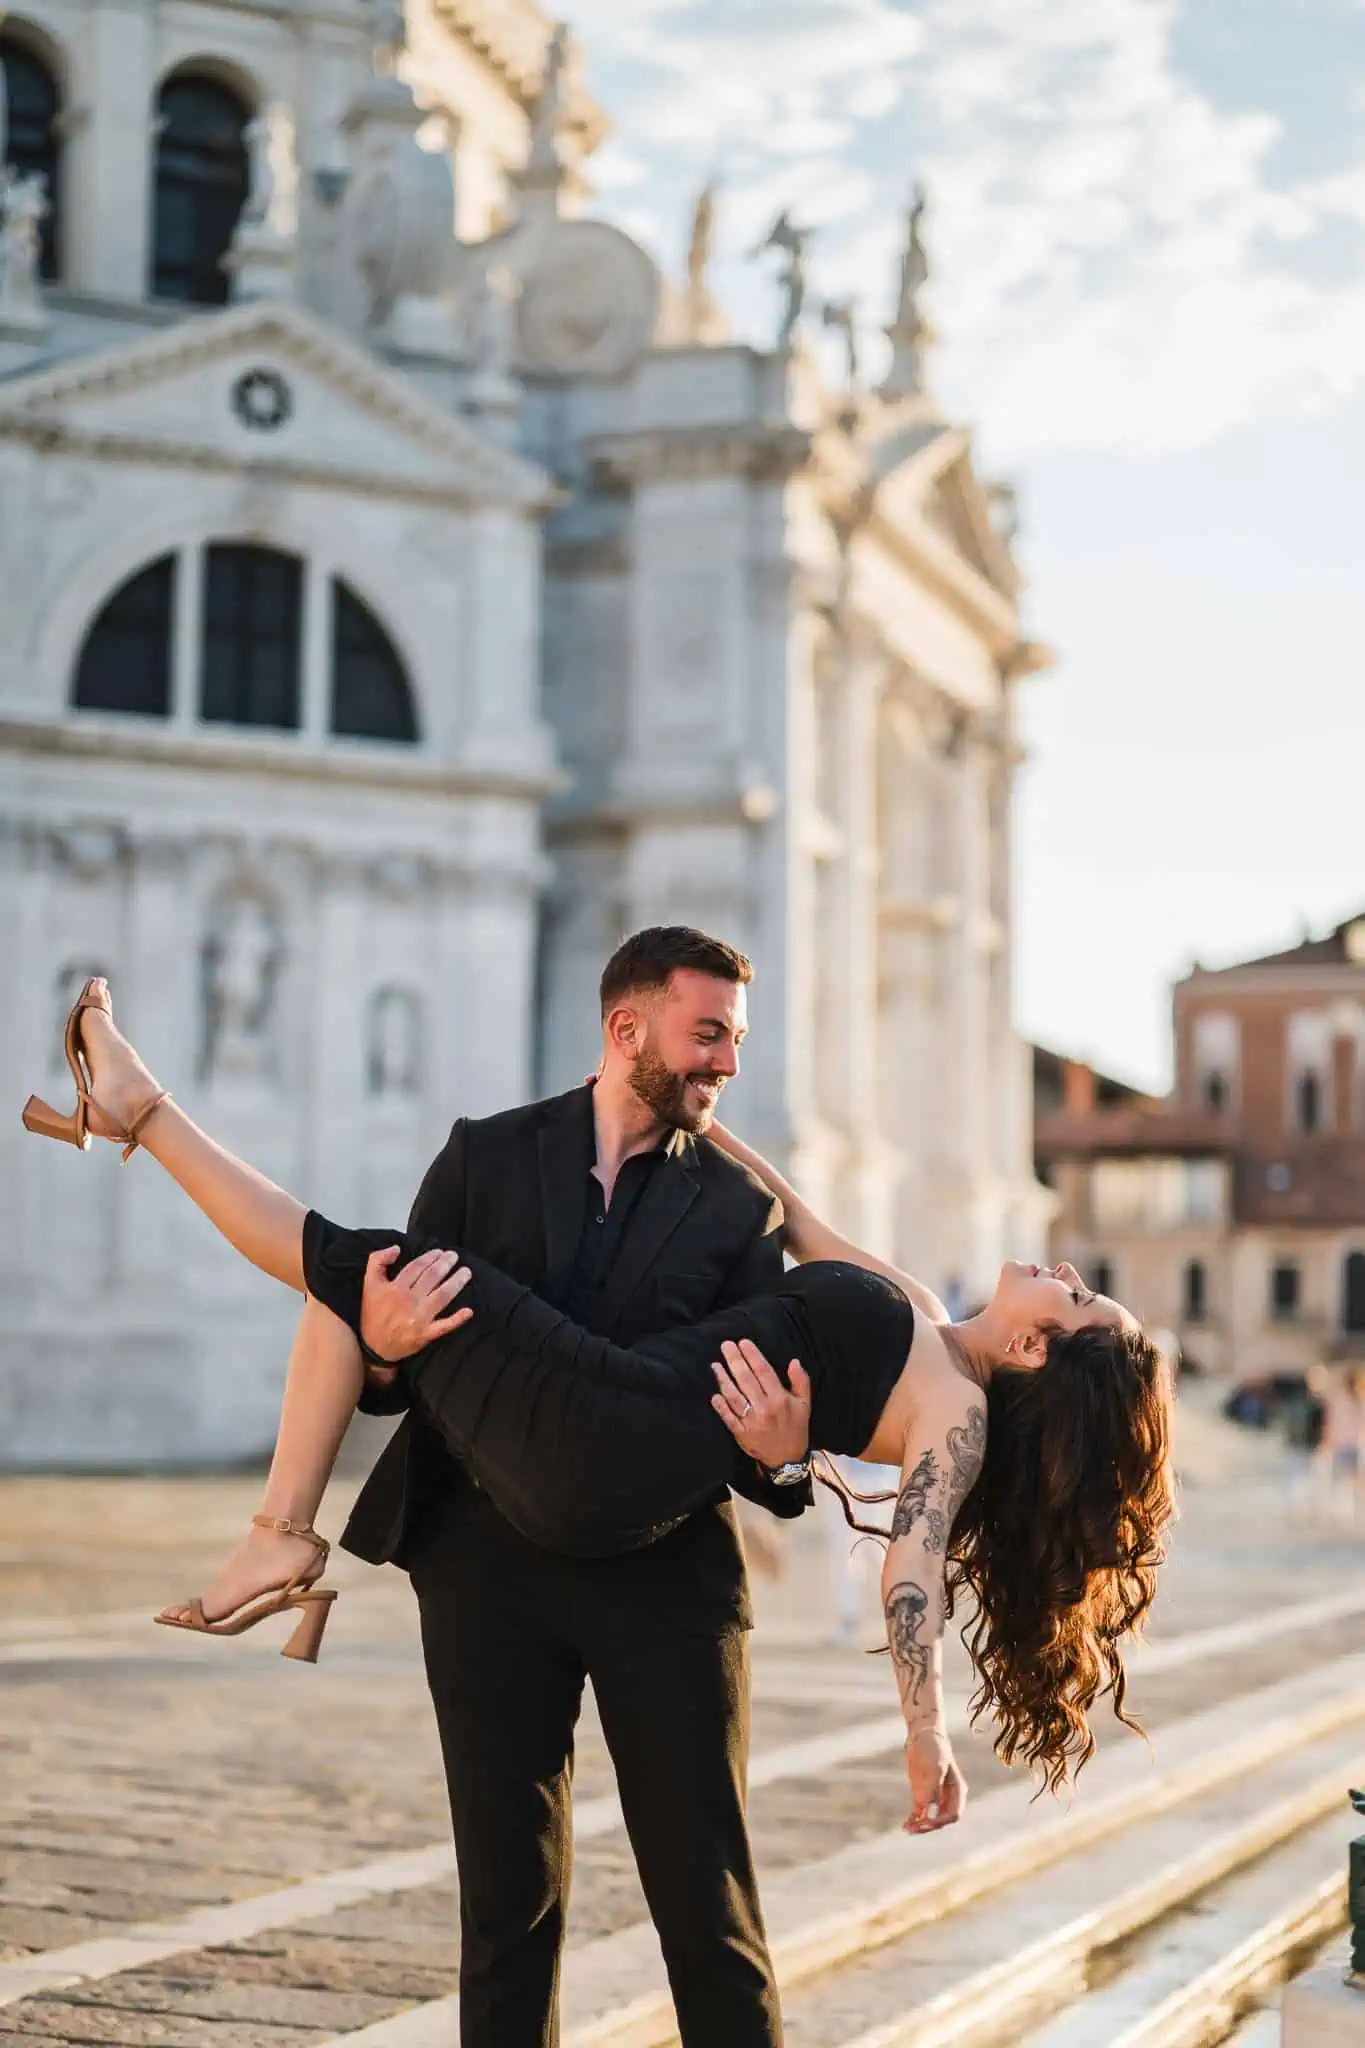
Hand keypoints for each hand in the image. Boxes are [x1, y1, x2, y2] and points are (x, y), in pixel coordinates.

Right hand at [359, 1246, 472, 1370]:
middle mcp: (408, 1301)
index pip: (417, 1267)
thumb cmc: (373, 1315)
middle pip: (432, 1277)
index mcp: (395, 1288)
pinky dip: (457, 1319)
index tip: (440, 1252)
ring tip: (466, 1272)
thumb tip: (396, 1248)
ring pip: (442, 1296)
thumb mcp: (368, 1284)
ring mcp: (419, 1318)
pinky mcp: (425, 1335)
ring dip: (456, 1282)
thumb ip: (377, 1261)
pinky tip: (469, 1311)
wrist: (372, 1348)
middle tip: (454, 1256)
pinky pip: (444, 1326)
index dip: (430, 1257)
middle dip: (445, 1264)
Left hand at [710, 1339, 811, 1471]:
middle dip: (734, 1360)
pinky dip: (721, 1407)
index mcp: (780, 1399)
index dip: (752, 1356)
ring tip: (715, 1365)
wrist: (787, 1459)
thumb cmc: (796, 1427)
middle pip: (746, 1380)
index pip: (764, 1372)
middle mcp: (764, 1408)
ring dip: (723, 1380)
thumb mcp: (805, 1404)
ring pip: (734, 1397)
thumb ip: (801, 1381)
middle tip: (725, 1345)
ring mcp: (751, 1422)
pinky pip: (729, 1418)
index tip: (743, 1342)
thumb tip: (794, 1361)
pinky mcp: (741, 1434)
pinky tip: (714, 1394)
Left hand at [903, 1725, 966, 1833]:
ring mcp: (934, 1797)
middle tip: (914, 1829)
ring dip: (920, 1826)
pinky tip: (905, 1825)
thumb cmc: (933, 1749)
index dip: (941, 1822)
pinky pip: (919, 1813)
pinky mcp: (922, 1794)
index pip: (953, 1815)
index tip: (927, 1822)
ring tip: (906, 1829)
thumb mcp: (935, 1768)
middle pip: (941, 1820)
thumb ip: (933, 1791)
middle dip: (929, 1826)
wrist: (922, 1735)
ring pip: (930, 1819)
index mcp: (957, 1791)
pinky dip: (914, 1820)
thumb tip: (932, 1814)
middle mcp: (947, 1797)